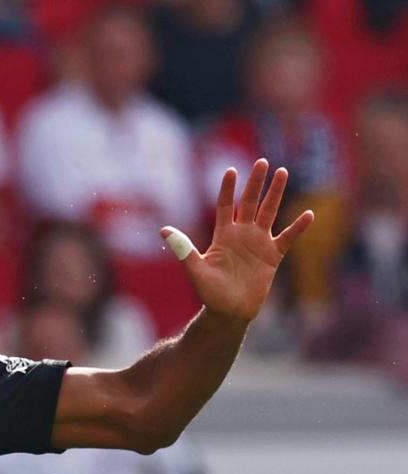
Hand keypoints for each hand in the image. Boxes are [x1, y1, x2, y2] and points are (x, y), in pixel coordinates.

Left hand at [162, 159, 313, 324]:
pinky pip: (288, 238)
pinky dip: (298, 227)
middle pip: (250, 202)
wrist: (228, 311)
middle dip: (255, 182)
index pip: (226, 206)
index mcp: (223, 235)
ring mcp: (259, 243)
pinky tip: (309, 215)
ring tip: (282, 172)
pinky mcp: (273, 256)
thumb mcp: (195, 269)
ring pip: (269, 212)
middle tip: (262, 161)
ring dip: (276, 193)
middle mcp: (242, 234)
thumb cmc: (209, 292)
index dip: (228, 189)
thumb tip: (163, 230)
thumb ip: (183, 249)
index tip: (231, 171)